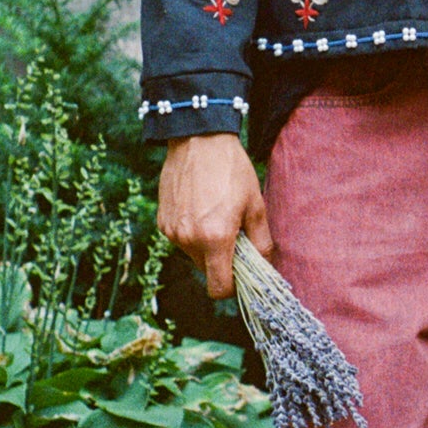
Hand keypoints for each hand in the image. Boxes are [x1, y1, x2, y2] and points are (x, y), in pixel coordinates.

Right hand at [157, 133, 271, 298]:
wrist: (199, 139)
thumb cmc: (232, 169)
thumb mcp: (255, 204)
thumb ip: (261, 240)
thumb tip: (265, 265)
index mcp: (215, 238)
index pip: (219, 288)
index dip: (232, 287)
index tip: (241, 274)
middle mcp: (189, 240)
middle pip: (206, 270)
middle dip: (221, 260)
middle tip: (233, 234)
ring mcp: (172, 232)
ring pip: (193, 255)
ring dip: (206, 245)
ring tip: (216, 214)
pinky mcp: (162, 222)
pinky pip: (181, 239)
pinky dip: (192, 232)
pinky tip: (200, 207)